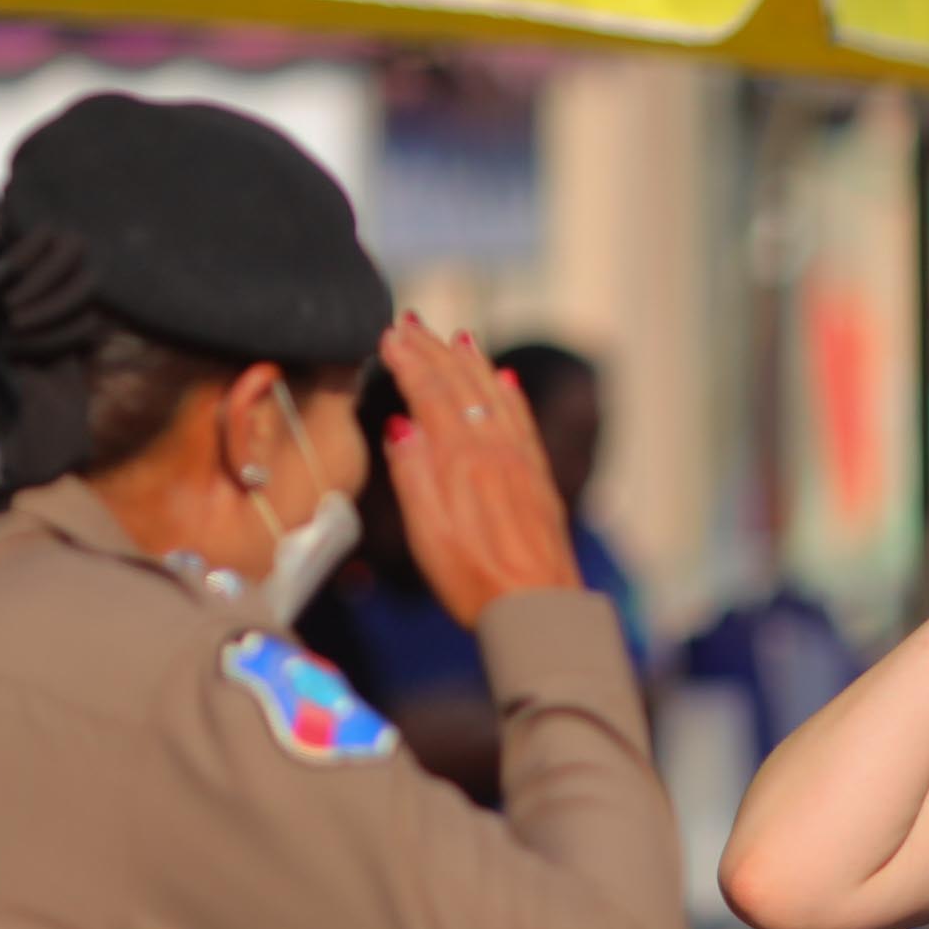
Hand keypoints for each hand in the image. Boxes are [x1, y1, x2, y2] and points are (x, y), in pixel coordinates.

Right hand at [380, 317, 579, 629]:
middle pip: (461, 386)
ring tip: (456, 338)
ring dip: (471, 363)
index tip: (389, 335)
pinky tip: (504, 382)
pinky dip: (509, 395)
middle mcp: (494, 450)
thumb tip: (400, 422)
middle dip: (434, 350)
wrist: (538, 606)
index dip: (408, 361)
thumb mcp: (426, 532)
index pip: (430, 393)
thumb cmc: (474, 579)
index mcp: (460, 459)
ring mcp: (521, 462)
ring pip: (494, 396)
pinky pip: (522, 421)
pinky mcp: (539, 479)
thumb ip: (412, 473)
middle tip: (412, 322)